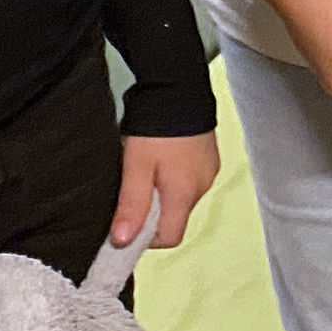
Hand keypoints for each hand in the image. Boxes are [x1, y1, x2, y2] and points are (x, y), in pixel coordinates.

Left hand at [112, 132, 221, 249]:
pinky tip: (163, 159)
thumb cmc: (155, 129)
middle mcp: (201, 187)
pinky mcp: (209, 160)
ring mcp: (208, 173)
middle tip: (134, 187)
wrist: (179, 89)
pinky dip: (174, 179)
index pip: (170, 238)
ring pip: (181, 199)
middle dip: (152, 212)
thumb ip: (131, 205)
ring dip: (163, 193)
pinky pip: (190, 182)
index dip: (146, 238)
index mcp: (183, 194)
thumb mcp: (135, 167)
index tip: (129, 222)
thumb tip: (122, 240)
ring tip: (148, 168)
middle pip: (175, 218)